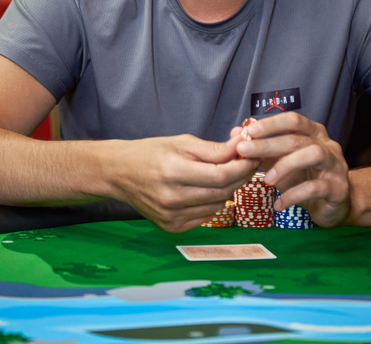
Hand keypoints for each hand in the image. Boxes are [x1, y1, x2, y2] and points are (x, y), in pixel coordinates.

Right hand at [107, 134, 259, 231]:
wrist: (119, 173)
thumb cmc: (150, 153)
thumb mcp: (181, 142)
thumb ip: (212, 149)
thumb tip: (241, 148)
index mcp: (173, 172)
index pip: (220, 175)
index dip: (241, 166)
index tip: (251, 156)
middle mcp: (172, 199)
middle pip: (221, 192)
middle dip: (240, 176)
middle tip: (246, 163)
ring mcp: (171, 217)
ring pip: (217, 206)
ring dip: (229, 190)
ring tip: (228, 173)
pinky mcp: (171, 227)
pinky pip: (205, 216)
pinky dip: (214, 202)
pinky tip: (210, 189)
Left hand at [234, 112, 349, 227]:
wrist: (334, 205)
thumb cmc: (305, 178)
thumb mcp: (281, 161)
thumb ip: (261, 148)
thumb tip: (235, 133)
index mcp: (313, 132)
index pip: (292, 120)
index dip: (271, 124)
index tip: (248, 131)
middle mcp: (327, 144)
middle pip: (297, 138)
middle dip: (269, 144)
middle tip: (244, 151)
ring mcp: (336, 165)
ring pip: (312, 154)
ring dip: (285, 165)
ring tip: (267, 180)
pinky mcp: (338, 188)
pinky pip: (315, 188)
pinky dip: (294, 195)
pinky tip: (278, 205)